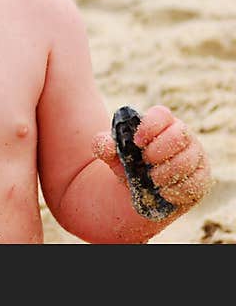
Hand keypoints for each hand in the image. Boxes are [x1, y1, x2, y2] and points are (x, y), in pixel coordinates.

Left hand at [92, 105, 211, 208]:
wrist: (140, 189)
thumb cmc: (128, 163)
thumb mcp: (112, 154)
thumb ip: (104, 145)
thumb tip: (107, 144)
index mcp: (160, 123)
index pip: (161, 114)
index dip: (150, 126)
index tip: (136, 142)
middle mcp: (182, 136)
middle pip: (179, 135)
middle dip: (159, 150)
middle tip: (145, 162)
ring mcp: (195, 156)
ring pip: (188, 160)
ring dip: (166, 172)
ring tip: (152, 179)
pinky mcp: (202, 178)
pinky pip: (195, 183)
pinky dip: (177, 189)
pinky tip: (164, 191)